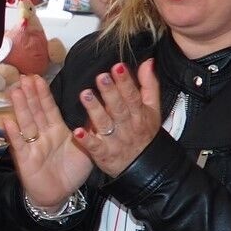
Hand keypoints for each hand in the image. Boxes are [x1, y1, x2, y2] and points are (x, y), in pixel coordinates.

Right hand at [3, 74, 94, 211]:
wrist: (60, 195)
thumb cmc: (71, 172)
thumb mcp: (86, 148)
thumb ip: (90, 130)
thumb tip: (100, 110)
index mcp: (57, 130)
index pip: (49, 108)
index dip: (43, 93)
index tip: (37, 78)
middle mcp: (43, 135)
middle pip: (35, 111)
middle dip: (30, 94)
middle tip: (25, 77)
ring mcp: (32, 146)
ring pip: (26, 123)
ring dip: (20, 108)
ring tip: (15, 92)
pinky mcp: (25, 159)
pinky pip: (19, 145)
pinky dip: (14, 134)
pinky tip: (8, 122)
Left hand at [72, 60, 161, 177]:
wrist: (146, 168)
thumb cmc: (145, 133)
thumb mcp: (152, 109)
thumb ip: (149, 85)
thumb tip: (148, 62)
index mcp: (139, 113)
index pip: (132, 95)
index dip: (126, 82)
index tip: (117, 67)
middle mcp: (127, 125)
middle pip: (119, 107)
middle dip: (110, 92)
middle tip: (101, 77)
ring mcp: (115, 140)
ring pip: (105, 124)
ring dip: (95, 110)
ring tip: (85, 95)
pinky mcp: (104, 154)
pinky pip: (95, 147)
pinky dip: (86, 140)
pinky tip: (77, 131)